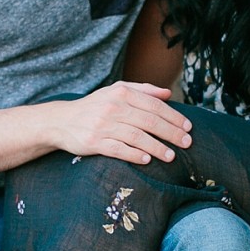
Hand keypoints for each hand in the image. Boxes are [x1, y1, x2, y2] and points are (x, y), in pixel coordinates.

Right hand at [52, 82, 192, 164]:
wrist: (61, 121)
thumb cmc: (95, 106)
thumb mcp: (116, 92)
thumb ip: (143, 90)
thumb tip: (168, 94)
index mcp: (121, 94)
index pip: (154, 105)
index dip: (173, 117)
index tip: (188, 128)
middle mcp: (113, 108)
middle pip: (149, 121)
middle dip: (171, 133)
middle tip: (187, 143)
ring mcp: (103, 125)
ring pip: (137, 137)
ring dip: (157, 147)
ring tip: (171, 156)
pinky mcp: (94, 142)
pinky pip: (119, 149)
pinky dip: (135, 155)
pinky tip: (147, 160)